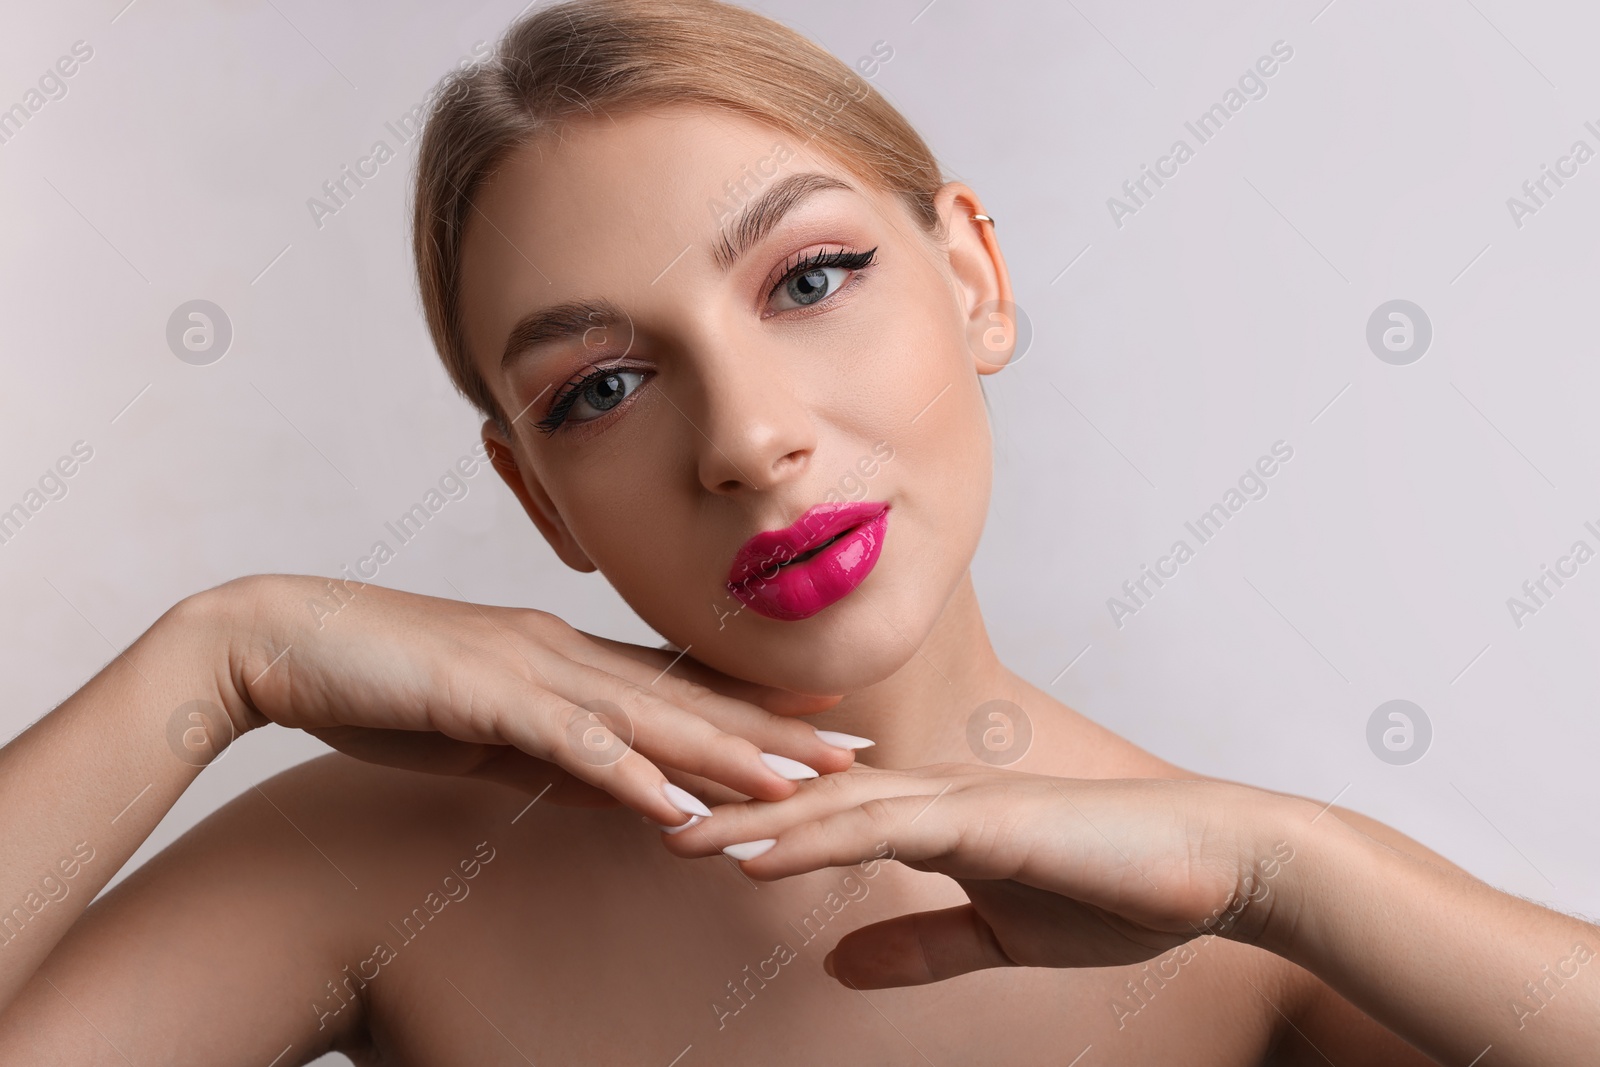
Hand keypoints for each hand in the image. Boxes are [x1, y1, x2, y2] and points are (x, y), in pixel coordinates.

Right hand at [206, 574, 867, 827]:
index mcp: (564, 658)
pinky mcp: (485, 696)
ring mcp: (529, 670)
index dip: (756, 706)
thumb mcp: (485, 727)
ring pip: (650, 717)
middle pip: (688, 700)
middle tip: (857, 753)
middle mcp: (563, 654)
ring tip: (802, 783)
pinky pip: (570, 742)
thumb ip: (553, 755)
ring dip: (729, 753)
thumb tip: (621, 788)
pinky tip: (678, 805)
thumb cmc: (380, 681)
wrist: (283, 641)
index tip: (824, 723)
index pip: (678, 687)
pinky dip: (627, 773)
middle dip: (775, 730)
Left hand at [660, 763, 1300, 987]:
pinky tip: (756, 854)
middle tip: (641, 805)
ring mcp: (956, 800)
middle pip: (805, 792)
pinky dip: (811, 839)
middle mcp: (931, 794)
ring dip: (746, 816)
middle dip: (724, 802)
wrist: (1214, 863)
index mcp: (931, 816)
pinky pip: (880, 829)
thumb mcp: (999, 935)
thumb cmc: (1115, 890)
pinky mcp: (983, 821)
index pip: (821, 810)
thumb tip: (843, 962)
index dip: (749, 816)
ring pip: (828, 801)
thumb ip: (922, 944)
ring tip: (672, 830)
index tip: (679, 826)